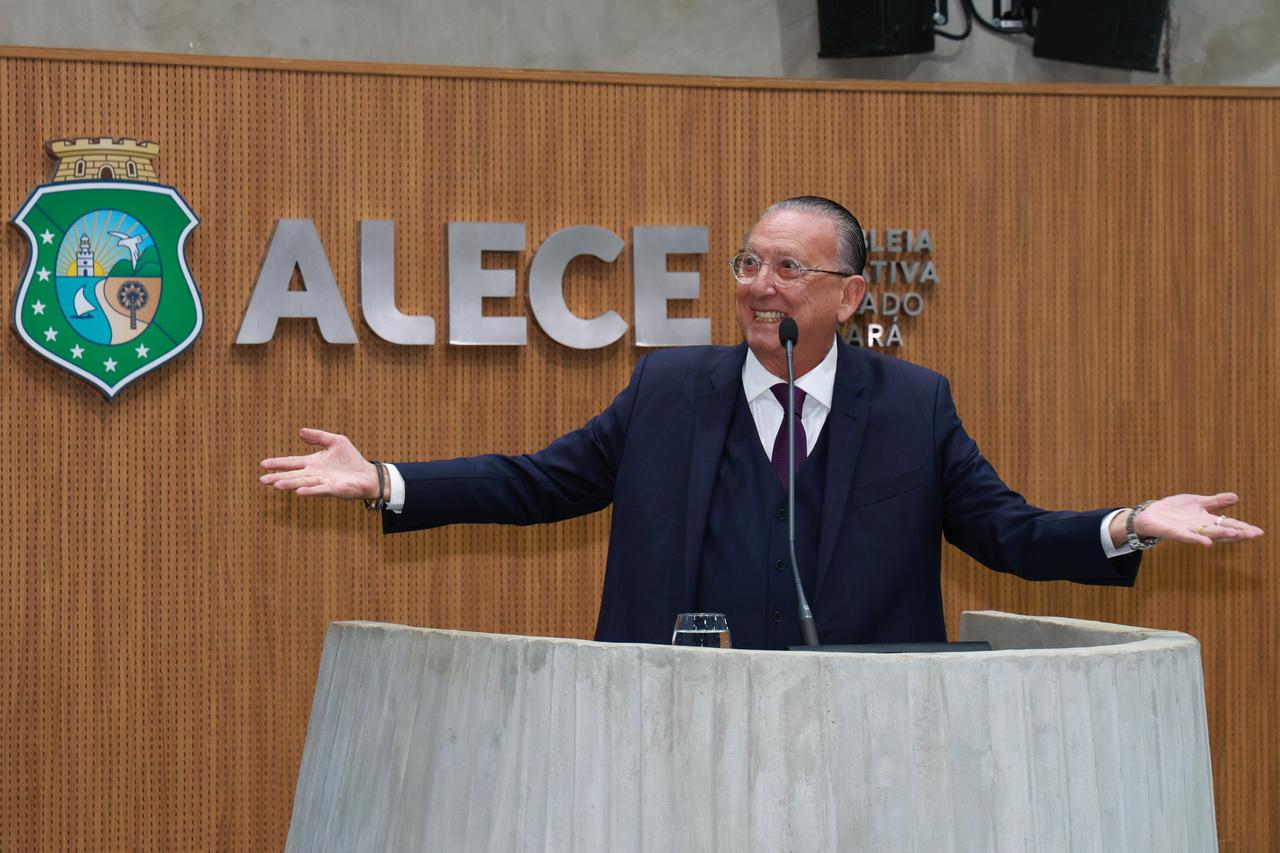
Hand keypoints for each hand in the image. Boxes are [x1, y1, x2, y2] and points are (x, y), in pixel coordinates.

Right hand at [259, 428, 381, 499]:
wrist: (368, 474)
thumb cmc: (351, 460)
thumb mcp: (336, 441)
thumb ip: (319, 436)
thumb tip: (300, 431)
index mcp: (312, 463)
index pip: (291, 463)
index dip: (278, 463)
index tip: (262, 464)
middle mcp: (314, 474)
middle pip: (292, 475)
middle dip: (277, 477)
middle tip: (262, 479)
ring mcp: (322, 482)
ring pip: (302, 483)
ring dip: (289, 484)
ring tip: (276, 485)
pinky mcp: (333, 489)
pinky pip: (319, 490)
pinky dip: (309, 491)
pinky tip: (299, 492)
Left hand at [1111, 492, 1264, 548]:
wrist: (1150, 515)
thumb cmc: (1174, 510)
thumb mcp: (1197, 502)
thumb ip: (1215, 501)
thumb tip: (1236, 497)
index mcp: (1206, 520)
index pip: (1228, 524)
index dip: (1242, 527)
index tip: (1258, 531)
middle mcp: (1200, 528)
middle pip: (1222, 531)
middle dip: (1238, 533)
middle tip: (1255, 534)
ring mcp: (1189, 531)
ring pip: (1208, 534)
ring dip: (1222, 535)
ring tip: (1236, 534)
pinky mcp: (1176, 533)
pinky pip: (1188, 537)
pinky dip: (1198, 540)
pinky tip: (1208, 543)